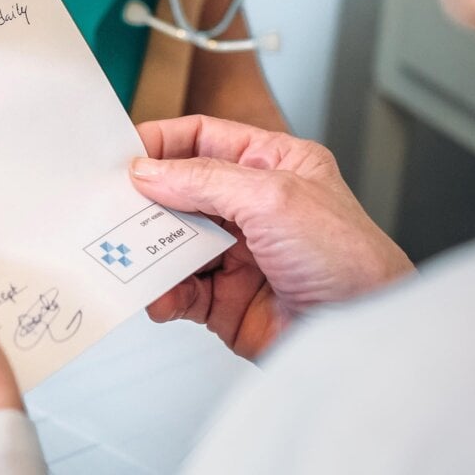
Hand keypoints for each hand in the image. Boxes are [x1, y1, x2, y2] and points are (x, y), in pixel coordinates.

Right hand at [132, 115, 412, 358]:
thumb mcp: (273, 198)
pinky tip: (159, 294)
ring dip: (149, 250)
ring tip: (129, 254)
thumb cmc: (348, 258)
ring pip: (173, 243)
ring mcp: (238, 254)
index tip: (123, 154)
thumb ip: (205, 180)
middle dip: (146, 200)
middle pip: (181, 191)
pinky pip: (179, 290)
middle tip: (112, 206)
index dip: (163, 143)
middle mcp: (252, 207)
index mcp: (273, 165)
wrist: (363, 334)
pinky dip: (162, 292)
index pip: (204, 139)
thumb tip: (150, 171)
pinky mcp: (227, 300)